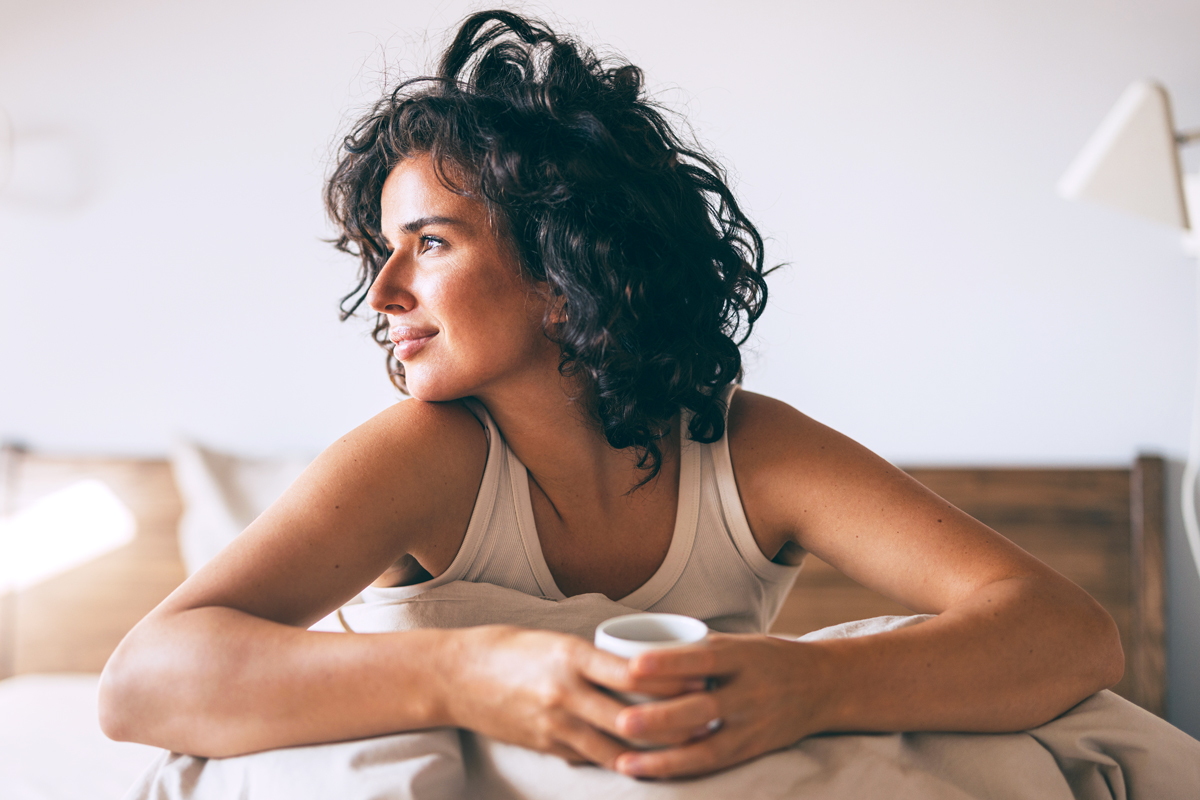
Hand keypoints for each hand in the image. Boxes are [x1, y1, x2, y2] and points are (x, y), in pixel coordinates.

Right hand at [440, 625, 704, 767]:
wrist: (455, 676)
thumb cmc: (508, 649)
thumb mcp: (554, 641)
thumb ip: (593, 657)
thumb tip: (641, 669)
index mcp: (571, 656)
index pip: (633, 672)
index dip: (671, 680)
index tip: (702, 678)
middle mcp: (566, 692)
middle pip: (633, 716)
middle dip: (674, 722)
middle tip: (709, 720)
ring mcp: (556, 724)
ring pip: (618, 746)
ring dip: (655, 751)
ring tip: (689, 747)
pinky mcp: (548, 746)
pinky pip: (594, 757)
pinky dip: (622, 760)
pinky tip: (646, 762)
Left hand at [610, 633, 832, 778]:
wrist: (823, 686)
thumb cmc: (766, 658)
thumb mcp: (738, 644)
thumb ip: (697, 649)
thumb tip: (638, 646)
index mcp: (744, 657)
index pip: (703, 658)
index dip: (669, 662)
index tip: (632, 665)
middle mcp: (750, 692)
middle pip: (703, 708)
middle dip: (660, 718)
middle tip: (620, 721)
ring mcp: (753, 725)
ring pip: (707, 747)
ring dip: (664, 758)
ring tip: (625, 761)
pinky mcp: (752, 750)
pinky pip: (714, 763)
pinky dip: (681, 769)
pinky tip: (649, 773)